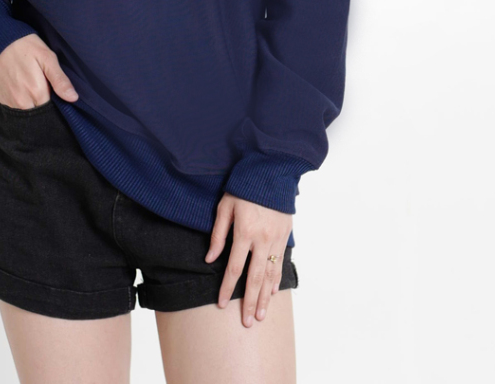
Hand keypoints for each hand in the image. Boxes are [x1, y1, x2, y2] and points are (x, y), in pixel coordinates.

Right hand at [0, 33, 78, 109]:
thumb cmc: (25, 47)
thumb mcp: (47, 58)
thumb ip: (60, 80)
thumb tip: (73, 98)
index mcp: (37, 92)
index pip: (53, 110)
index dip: (57, 102)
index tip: (56, 92)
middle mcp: (23, 102)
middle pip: (40, 113)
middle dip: (45, 104)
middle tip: (45, 87)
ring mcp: (11, 103)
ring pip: (29, 113)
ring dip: (34, 105)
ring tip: (34, 87)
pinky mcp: (3, 101)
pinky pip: (17, 110)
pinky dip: (23, 104)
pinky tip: (24, 89)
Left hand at [205, 192, 292, 326]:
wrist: (271, 173)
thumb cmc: (243, 188)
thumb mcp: (224, 207)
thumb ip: (218, 234)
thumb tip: (210, 258)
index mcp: (244, 232)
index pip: (234, 268)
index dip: (227, 288)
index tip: (222, 304)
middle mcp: (262, 239)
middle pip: (255, 278)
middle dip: (250, 302)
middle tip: (247, 322)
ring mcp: (276, 239)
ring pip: (270, 274)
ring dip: (265, 297)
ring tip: (261, 315)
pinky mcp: (285, 235)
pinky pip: (281, 262)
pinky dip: (276, 279)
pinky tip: (273, 292)